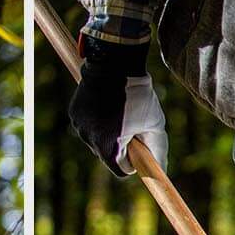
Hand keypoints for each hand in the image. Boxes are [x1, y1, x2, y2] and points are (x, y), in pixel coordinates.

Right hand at [70, 41, 169, 176]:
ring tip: (117, 111)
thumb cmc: (138, 95)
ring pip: (96, 141)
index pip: (121, 169)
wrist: (114, 64)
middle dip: (119, 145)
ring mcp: (80, 126)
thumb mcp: (154, 122)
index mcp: (109, 146)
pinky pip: (87, 126)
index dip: (132, 160)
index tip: (138, 146)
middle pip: (107, 156)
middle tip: (130, 124)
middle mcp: (90, 139)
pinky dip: (96, 121)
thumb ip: (158, 149)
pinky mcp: (74, 114)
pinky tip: (105, 105)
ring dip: (106, 133)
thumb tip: (161, 170)